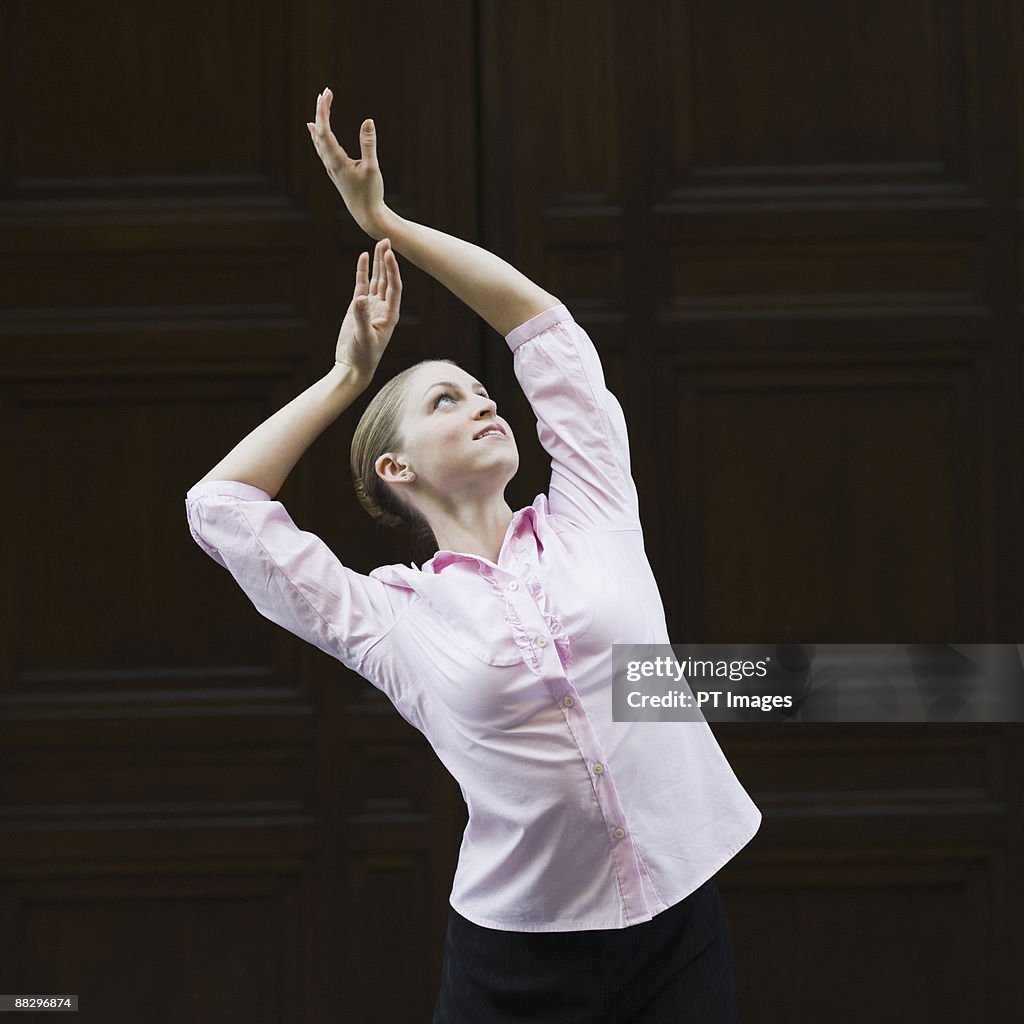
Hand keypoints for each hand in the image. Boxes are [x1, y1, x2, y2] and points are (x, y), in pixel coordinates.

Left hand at [307, 88, 386, 235]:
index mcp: (336, 161)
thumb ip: (368, 144)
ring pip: (318, 141)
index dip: (323, 111)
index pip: (325, 130)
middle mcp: (330, 163)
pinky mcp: (336, 172)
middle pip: (319, 133)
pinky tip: (315, 133)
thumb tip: (368, 120)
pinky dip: (318, 137)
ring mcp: (331, 168)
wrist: (367, 215)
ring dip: (318, 123)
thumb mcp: (372, 168)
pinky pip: (322, 149)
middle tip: (324, 93)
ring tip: (317, 109)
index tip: (326, 94)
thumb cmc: (370, 193)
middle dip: (321, 112)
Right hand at [334, 238, 401, 383]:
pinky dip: (362, 272)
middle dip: (387, 261)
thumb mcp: (363, 337)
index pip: (394, 287)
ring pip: (376, 280)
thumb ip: (362, 317)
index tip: (389, 254)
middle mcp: (384, 308)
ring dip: (377, 263)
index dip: (392, 270)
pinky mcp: (358, 308)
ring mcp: (372, 307)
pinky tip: (363, 258)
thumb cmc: (363, 357)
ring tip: (378, 244)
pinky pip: (362, 285)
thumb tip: (360, 298)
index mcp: (391, 315)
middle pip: (387, 279)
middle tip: (386, 241)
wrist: (353, 367)